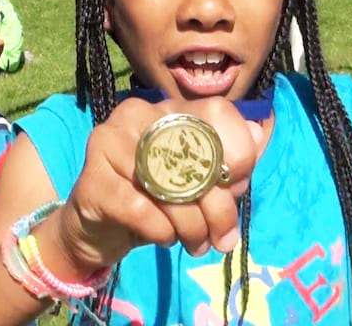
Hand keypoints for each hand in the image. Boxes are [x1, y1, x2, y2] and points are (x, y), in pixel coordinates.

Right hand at [52, 97, 261, 275]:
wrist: (100, 228)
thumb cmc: (155, 200)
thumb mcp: (199, 182)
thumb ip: (229, 161)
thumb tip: (259, 133)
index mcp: (167, 108)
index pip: (218, 112)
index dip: (239, 153)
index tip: (237, 188)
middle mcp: (136, 114)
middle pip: (195, 153)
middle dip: (218, 206)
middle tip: (222, 238)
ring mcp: (108, 142)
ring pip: (169, 186)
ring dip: (191, 226)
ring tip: (194, 242)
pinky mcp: (92, 179)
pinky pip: (142, 210)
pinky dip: (162, 232)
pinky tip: (162, 236)